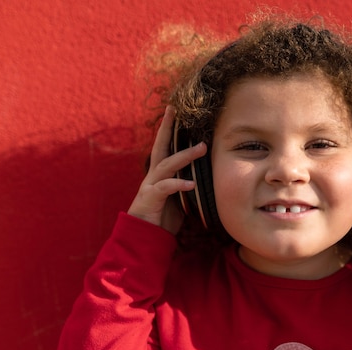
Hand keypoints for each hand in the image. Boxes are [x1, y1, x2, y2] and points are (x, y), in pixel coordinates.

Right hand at [127, 106, 207, 234]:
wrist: (144, 238)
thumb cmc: (163, 217)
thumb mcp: (179, 198)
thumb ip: (188, 184)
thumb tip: (207, 176)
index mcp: (160, 174)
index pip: (165, 146)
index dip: (169, 128)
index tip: (175, 110)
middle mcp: (153, 176)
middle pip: (160, 147)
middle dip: (167, 128)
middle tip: (176, 111)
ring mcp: (150, 186)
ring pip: (167, 165)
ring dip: (185, 156)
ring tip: (202, 148)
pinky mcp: (150, 199)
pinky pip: (165, 188)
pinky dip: (178, 185)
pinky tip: (191, 184)